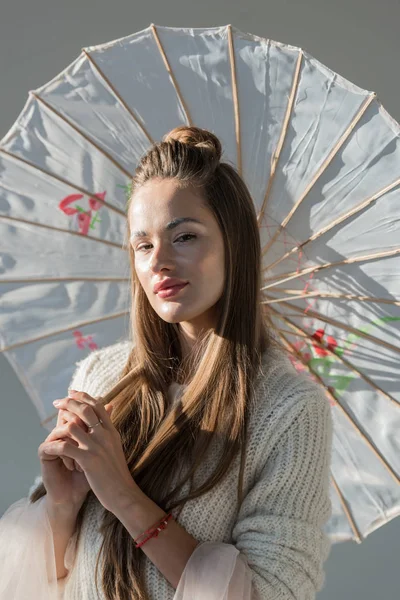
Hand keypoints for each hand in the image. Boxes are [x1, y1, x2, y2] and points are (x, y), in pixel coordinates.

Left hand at [42, 391, 137, 513]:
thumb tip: (109, 413)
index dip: (83, 396)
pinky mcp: (88, 460)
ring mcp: (96, 447)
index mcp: (111, 431)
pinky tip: (50, 446)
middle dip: (69, 402)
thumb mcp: (116, 446)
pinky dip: (56, 445)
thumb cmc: (117, 472)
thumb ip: (109, 430)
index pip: (97, 405)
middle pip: (85, 409)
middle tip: (57, 402)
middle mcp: (105, 435)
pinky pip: (67, 447)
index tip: (72, 392)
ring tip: (52, 427)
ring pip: (74, 425)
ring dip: (61, 424)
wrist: (123, 493)